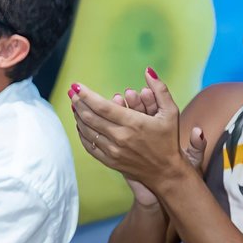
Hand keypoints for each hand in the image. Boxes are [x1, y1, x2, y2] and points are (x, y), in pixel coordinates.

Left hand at [70, 69, 195, 194]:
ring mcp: (113, 151)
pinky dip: (82, 133)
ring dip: (78, 116)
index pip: (102, 106)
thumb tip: (148, 70)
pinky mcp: (109, 161)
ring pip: (87, 131)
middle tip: (71, 92)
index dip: (86, 95)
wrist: (166, 172)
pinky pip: (89, 146)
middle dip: (78, 102)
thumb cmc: (168, 140)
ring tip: (74, 105)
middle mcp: (120, 137)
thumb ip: (160, 89)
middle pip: (90, 117)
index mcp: (133, 123)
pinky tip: (80, 124)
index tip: (76, 85)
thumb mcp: (171, 112)